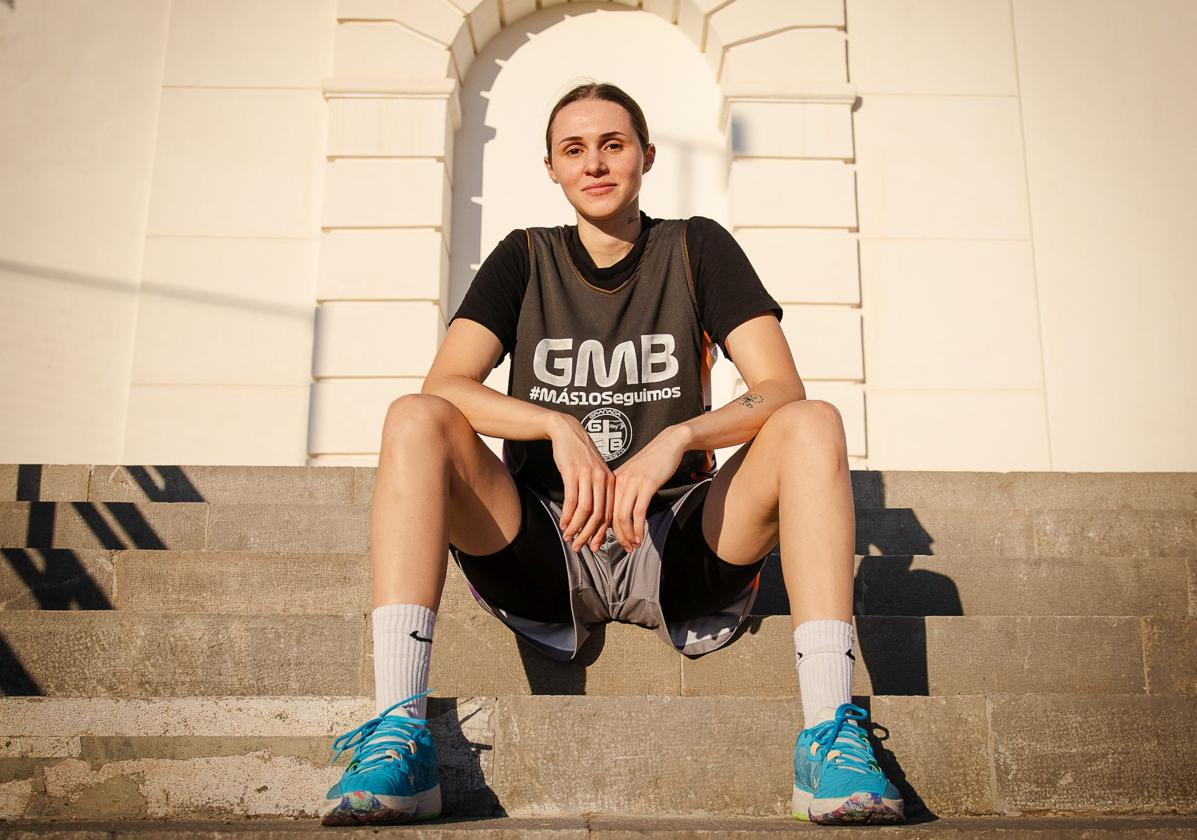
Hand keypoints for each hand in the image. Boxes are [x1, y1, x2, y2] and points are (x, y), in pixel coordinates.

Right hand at [546, 413, 614, 552]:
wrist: (568, 431)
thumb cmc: (580, 455)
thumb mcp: (594, 473)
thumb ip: (598, 493)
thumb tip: (597, 518)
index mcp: (611, 481)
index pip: (610, 513)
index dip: (602, 533)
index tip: (594, 546)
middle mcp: (602, 480)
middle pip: (599, 515)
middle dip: (589, 535)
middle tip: (581, 548)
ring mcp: (588, 476)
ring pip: (586, 510)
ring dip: (577, 528)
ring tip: (569, 538)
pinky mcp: (573, 473)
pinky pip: (572, 500)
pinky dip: (568, 516)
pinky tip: (564, 525)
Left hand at [611, 426, 688, 552]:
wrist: (668, 443)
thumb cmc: (653, 461)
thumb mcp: (633, 476)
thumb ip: (624, 492)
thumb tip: (619, 516)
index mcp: (613, 481)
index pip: (603, 510)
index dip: (600, 530)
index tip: (602, 543)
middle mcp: (620, 482)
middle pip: (611, 516)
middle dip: (614, 537)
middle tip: (622, 549)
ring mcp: (633, 483)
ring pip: (623, 517)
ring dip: (628, 535)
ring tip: (633, 546)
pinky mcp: (647, 484)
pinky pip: (639, 512)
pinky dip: (639, 528)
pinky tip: (641, 537)